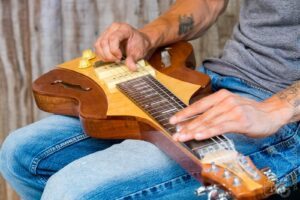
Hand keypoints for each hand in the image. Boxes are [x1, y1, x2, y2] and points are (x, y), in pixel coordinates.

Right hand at [94, 23, 151, 70]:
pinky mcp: (103, 39)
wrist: (139, 42)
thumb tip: (132, 68)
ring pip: (98, 45)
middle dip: (109, 55)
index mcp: (124, 28)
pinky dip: (102, 55)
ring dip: (104, 55)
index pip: (113, 38)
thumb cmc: (139, 45)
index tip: (119, 57)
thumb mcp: (139, 53)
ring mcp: (107, 32)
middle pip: (104, 42)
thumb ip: (133, 60)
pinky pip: (97, 48)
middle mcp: (113, 28)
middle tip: (117, 61)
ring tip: (114, 60)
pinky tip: (110, 58)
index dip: (114, 50)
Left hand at [169, 89, 292, 141]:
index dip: (185, 113)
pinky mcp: (240, 120)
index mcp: (221, 96)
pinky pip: (220, 127)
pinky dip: (208, 132)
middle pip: (202, 115)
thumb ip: (213, 113)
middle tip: (175, 134)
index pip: (198, 105)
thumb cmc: (247, 112)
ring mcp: (233, 110)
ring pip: (209, 122)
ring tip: (182, 137)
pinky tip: (198, 136)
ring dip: (193, 131)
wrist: (271, 113)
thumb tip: (193, 123)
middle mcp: (225, 100)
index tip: (173, 121)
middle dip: (186, 126)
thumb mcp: (229, 107)